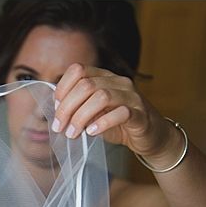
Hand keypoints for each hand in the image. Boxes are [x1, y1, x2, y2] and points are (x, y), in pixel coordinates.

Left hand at [52, 64, 180, 166]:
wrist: (150, 137)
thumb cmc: (118, 124)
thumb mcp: (94, 113)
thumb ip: (78, 107)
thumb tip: (56, 111)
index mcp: (105, 77)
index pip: (78, 70)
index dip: (62, 88)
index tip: (55, 109)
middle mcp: (118, 82)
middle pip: (86, 85)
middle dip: (67, 108)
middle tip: (60, 128)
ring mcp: (131, 96)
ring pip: (101, 97)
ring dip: (81, 117)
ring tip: (73, 133)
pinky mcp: (140, 114)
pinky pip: (121, 113)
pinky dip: (102, 123)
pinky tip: (91, 132)